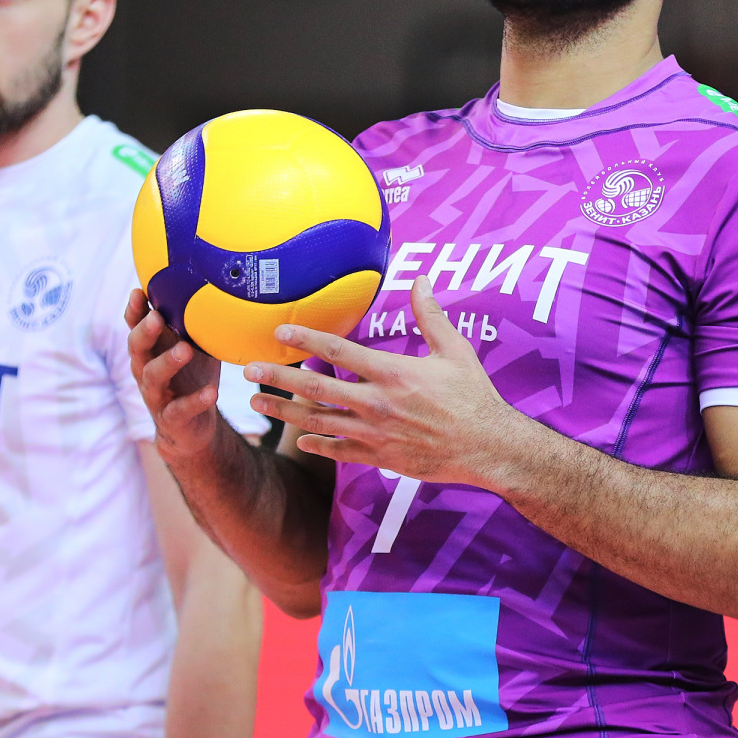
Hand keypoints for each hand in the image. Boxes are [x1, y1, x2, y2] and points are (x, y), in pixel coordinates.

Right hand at [127, 290, 224, 462]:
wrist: (193, 427)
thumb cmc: (193, 377)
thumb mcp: (194, 347)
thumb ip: (195, 323)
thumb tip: (218, 286)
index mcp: (151, 350)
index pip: (135, 327)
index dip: (133, 311)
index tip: (137, 292)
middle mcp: (146, 370)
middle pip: (136, 348)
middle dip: (144, 332)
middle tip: (157, 317)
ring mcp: (156, 395)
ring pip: (153, 377)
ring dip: (168, 362)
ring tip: (185, 349)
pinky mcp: (171, 419)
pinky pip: (180, 409)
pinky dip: (195, 401)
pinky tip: (212, 392)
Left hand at [244, 277, 525, 487]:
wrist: (489, 449)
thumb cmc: (475, 397)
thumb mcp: (455, 350)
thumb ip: (431, 315)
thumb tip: (420, 279)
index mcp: (393, 373)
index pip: (338, 351)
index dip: (306, 338)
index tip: (280, 330)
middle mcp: (377, 404)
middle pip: (316, 388)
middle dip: (279, 378)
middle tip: (249, 370)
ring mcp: (376, 434)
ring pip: (319, 421)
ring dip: (284, 412)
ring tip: (257, 403)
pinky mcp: (381, 458)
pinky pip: (340, 451)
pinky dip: (316, 444)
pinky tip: (298, 438)